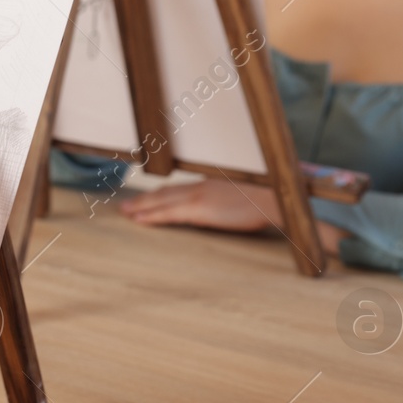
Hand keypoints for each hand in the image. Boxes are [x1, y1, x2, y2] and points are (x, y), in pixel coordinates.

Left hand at [118, 179, 278, 231]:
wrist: (276, 195)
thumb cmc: (267, 197)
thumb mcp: (242, 196)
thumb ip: (226, 200)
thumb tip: (219, 209)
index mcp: (209, 182)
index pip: (178, 188)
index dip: (160, 193)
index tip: (148, 196)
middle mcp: (200, 186)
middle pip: (165, 193)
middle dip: (145, 199)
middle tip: (127, 205)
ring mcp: (198, 196)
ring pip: (161, 202)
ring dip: (141, 207)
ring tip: (126, 212)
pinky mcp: (199, 208)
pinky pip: (169, 213)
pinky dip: (151, 216)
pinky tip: (139, 220)